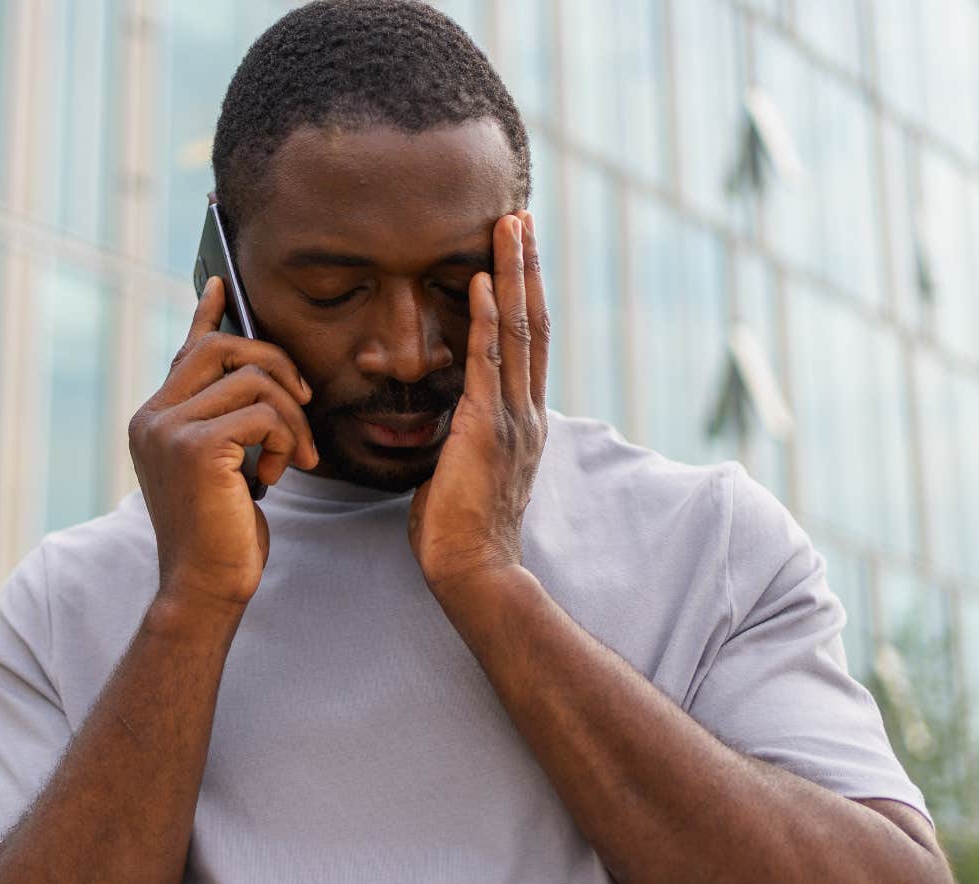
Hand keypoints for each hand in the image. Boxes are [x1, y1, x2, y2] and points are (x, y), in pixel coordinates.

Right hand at [129, 277, 319, 611]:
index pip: (186, 350)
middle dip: (277, 366)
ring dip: (291, 417)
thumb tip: (254, 378)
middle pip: (224, 347)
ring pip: (253, 380)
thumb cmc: (222, 532)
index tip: (221, 285)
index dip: (207, 314)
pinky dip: (286, 439)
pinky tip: (278, 474)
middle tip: (303, 406)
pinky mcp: (197, 447)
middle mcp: (153, 416)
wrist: (205, 586)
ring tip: (294, 459)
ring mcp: (169, 429)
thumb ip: (227, 422)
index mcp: (154, 419)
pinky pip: (264, 412)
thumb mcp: (223, 467)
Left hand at [409, 212, 549, 594]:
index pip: (527, 345)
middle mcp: (527, 412)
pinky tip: (479, 279)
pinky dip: (485, 315)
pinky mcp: (488, 426)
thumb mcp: (463, 472)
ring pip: (518, 329)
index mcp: (523, 422)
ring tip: (508, 226)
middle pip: (532, 323)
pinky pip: (487, 359)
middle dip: (526, 267)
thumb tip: (446, 422)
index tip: (517, 254)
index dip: (523, 296)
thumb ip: (463, 438)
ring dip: (512, 273)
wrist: (473, 570)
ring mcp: (513, 417)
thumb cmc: (459, 532)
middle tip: (520, 217)